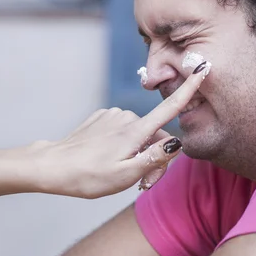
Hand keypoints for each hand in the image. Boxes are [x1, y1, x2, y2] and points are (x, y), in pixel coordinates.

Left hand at [29, 62, 209, 198]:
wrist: (52, 166)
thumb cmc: (88, 176)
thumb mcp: (126, 175)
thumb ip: (154, 158)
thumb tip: (177, 143)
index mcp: (135, 131)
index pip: (170, 108)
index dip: (189, 90)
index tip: (203, 69)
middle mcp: (126, 117)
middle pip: (156, 135)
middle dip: (155, 159)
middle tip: (142, 185)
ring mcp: (112, 115)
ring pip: (139, 135)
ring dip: (138, 154)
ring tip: (124, 176)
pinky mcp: (101, 118)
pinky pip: (122, 131)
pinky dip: (124, 146)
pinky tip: (109, 160)